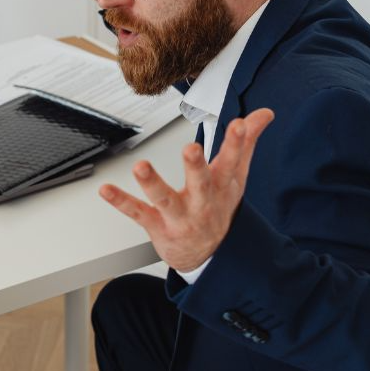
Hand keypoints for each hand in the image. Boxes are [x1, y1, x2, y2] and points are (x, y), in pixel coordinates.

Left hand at [98, 109, 275, 273]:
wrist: (208, 255)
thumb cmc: (218, 208)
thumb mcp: (236, 177)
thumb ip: (245, 143)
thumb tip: (263, 114)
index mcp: (222, 186)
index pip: (233, 161)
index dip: (237, 142)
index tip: (237, 124)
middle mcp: (202, 202)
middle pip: (201, 184)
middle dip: (196, 167)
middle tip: (191, 149)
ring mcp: (179, 216)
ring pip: (165, 200)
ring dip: (153, 184)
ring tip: (141, 167)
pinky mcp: (157, 226)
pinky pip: (138, 213)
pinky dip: (121, 202)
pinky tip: (106, 190)